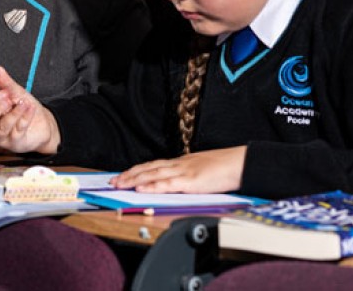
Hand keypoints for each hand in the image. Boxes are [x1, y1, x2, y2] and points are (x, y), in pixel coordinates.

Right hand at [0, 66, 59, 153]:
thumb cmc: (23, 109)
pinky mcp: (16, 143)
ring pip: (1, 128)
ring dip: (13, 114)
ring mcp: (2, 138)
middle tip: (9, 100)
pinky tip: (30, 108)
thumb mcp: (15, 93)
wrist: (42, 123)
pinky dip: (25, 118)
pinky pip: (18, 131)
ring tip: (23, 103)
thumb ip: (5, 83)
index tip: (5, 92)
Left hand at [111, 146, 247, 192]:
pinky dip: (152, 186)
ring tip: (120, 184)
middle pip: (148, 168)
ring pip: (153, 174)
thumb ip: (187, 176)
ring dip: (134, 180)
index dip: (135, 170)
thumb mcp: (200, 169)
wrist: (240, 163)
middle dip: (128, 175)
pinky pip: (168, 184)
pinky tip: (141, 189)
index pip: (152, 165)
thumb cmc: (224, 168)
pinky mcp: (191, 181)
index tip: (122, 175)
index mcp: (180, 163)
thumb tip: (176, 183)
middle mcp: (178, 165)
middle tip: (113, 181)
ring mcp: (183, 172)